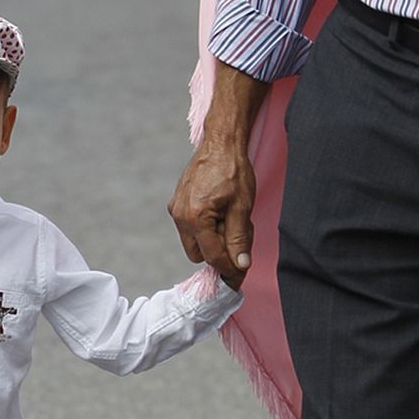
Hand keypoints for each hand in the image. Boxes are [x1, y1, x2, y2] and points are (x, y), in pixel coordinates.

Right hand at [170, 131, 257, 281]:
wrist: (221, 143)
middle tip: (239, 237)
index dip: (229, 269)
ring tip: (230, 220)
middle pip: (198, 254)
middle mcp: (180, 216)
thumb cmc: (233, 171)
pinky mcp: (177, 203)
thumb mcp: (242, 207)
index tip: (240, 275)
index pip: (212, 256)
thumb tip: (240, 265)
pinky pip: (190, 227)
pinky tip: (220, 212)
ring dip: (211, 239)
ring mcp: (176, 209)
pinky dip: (205, 227)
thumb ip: (239, 239)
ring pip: (193, 241)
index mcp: (196, 218)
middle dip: (217, 252)